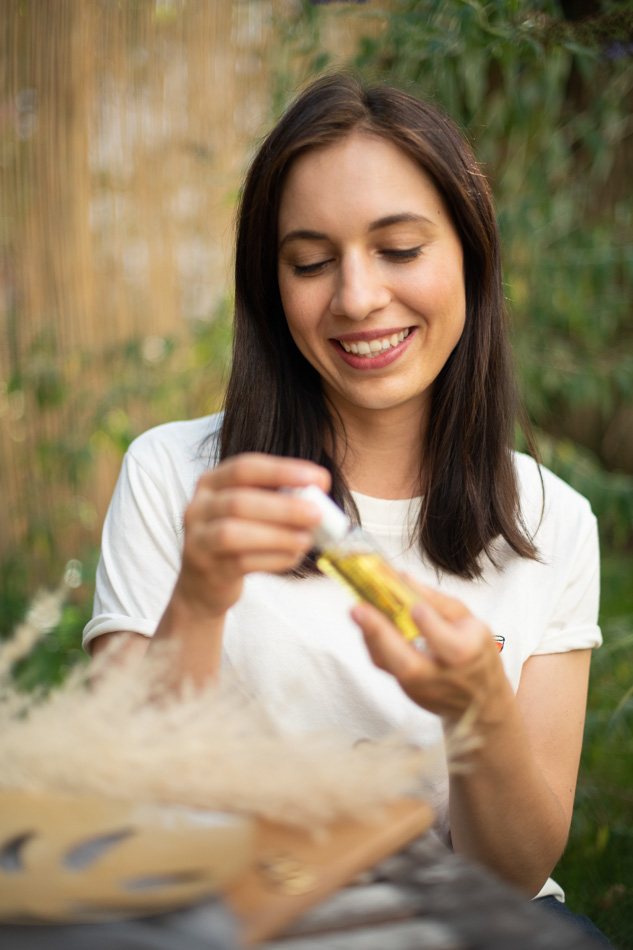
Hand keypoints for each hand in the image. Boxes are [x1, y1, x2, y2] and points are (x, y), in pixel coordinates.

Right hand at [173, 453, 330, 619]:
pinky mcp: (207, 569)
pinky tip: (293, 557)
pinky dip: (272, 559)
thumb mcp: (251, 511)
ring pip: (233, 533)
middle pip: (239, 502)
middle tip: (317, 514)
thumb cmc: (237, 538)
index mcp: (212, 482)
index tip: (319, 478)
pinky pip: (240, 562)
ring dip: (277, 535)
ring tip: (306, 539)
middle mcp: (199, 507)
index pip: (245, 468)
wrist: (203, 583)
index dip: (283, 471)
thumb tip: (319, 495)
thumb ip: (277, 499)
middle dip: (284, 507)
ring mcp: (198, 539)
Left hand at [351, 581, 512, 727]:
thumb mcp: (469, 621)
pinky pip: (386, 666)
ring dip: (370, 637)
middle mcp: (443, 675)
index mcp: (468, 654)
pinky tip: (366, 623)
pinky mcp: (407, 690)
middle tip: (359, 609)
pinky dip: (373, 642)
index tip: (415, 607)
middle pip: (408, 664)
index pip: (450, 645)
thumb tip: (404, 578)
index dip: (430, 626)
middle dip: (380, 635)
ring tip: (357, 611)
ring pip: (390, 666)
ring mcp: (422, 687)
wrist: (480, 700)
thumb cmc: (475, 651)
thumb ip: (437, 601)